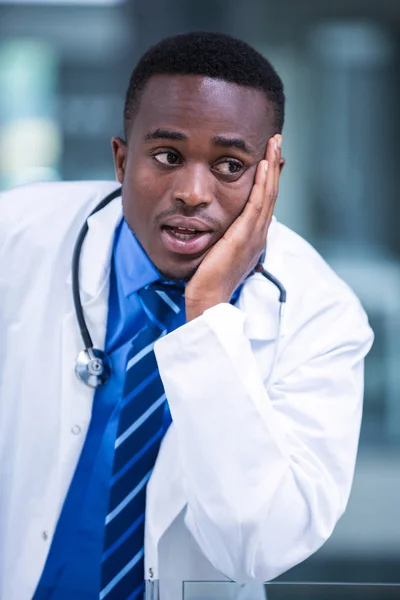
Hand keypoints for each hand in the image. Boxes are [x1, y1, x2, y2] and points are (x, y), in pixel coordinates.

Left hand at [185, 134, 281, 320]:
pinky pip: (257, 203)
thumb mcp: (219, 255)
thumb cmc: (208, 281)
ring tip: (274, 143)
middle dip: (274, 165)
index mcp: (253, 238)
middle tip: (276, 141)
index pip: (264, 202)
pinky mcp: (244, 236)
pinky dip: (263, 183)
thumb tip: (223, 231)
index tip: (269, 158)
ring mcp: (254, 235)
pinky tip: (263, 165)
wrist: (208, 300)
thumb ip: (224, 240)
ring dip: (272, 166)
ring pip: (268, 194)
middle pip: (271, 193)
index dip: (269, 178)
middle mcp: (258, 235)